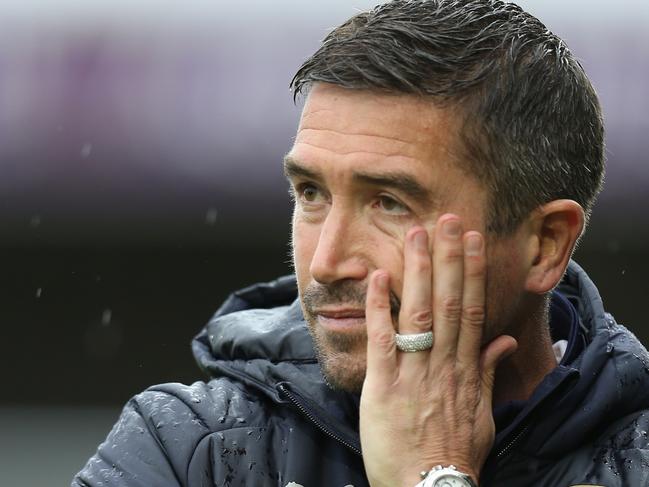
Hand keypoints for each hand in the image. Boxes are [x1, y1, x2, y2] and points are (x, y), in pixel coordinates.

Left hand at [359, 214, 517, 486]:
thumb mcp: (482, 414)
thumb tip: (502, 342)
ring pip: (420, 314)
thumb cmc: (453, 453)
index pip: (472, 311)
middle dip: (448, 259)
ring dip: (418, 271)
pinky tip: (376, 277)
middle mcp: (444, 365)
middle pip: (449, 303)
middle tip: (447, 220)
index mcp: (466, 370)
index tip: (471, 242)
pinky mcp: (383, 387)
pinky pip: (382, 341)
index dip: (472, 273)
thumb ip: (489, 373)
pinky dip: (379, 307)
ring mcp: (414, 374)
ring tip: (417, 234)